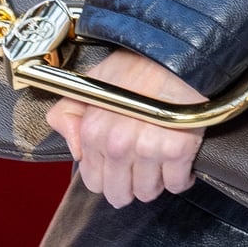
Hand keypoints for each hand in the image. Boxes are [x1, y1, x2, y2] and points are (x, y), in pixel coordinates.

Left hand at [46, 48, 207, 207]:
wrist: (177, 53)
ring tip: (161, 164)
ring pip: (149, 192)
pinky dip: (181, 178)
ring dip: (156, 182)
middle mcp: (118, 145)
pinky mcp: (178, 149)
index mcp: (93, 133)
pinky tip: (180, 163)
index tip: (120, 168)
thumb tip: (74, 149)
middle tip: (141, 170)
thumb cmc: (137, 65)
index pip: (94, 182)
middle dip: (130, 185)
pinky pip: (177, 184)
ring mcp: (149, 149)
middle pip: (120, 193)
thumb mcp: (91, 82)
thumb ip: (66, 114)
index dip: (108, 177)